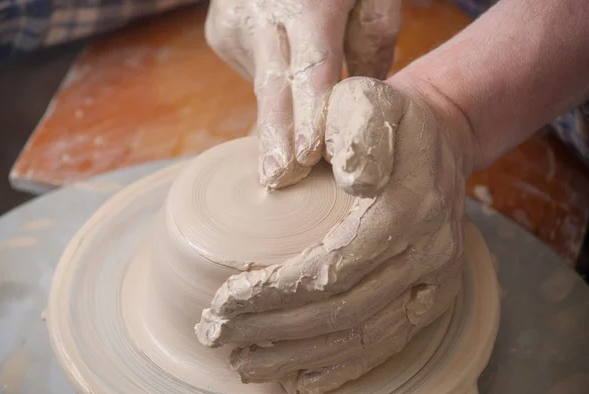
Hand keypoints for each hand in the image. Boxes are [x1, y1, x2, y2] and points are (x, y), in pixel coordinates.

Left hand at [195, 76, 474, 393]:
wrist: (435, 138)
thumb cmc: (385, 117)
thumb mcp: (367, 99)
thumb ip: (356, 131)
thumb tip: (353, 178)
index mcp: (407, 207)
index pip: (332, 267)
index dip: (274, 293)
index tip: (223, 302)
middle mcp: (427, 253)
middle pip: (341, 311)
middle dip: (273, 330)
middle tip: (217, 337)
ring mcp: (434, 280)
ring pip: (361, 335)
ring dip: (297, 356)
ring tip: (244, 364)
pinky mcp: (432, 297)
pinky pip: (386, 344)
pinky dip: (339, 368)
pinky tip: (298, 380)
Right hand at [205, 0, 401, 188]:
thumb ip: (370, 46)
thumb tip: (356, 103)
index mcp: (309, 3)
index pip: (313, 67)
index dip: (312, 113)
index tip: (309, 155)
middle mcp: (263, 14)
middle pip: (272, 87)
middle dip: (275, 138)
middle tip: (274, 180)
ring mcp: (234, 23)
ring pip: (263, 86)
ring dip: (283, 110)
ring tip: (295, 111)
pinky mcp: (219, 33)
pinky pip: (252, 72)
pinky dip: (271, 78)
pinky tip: (278, 57)